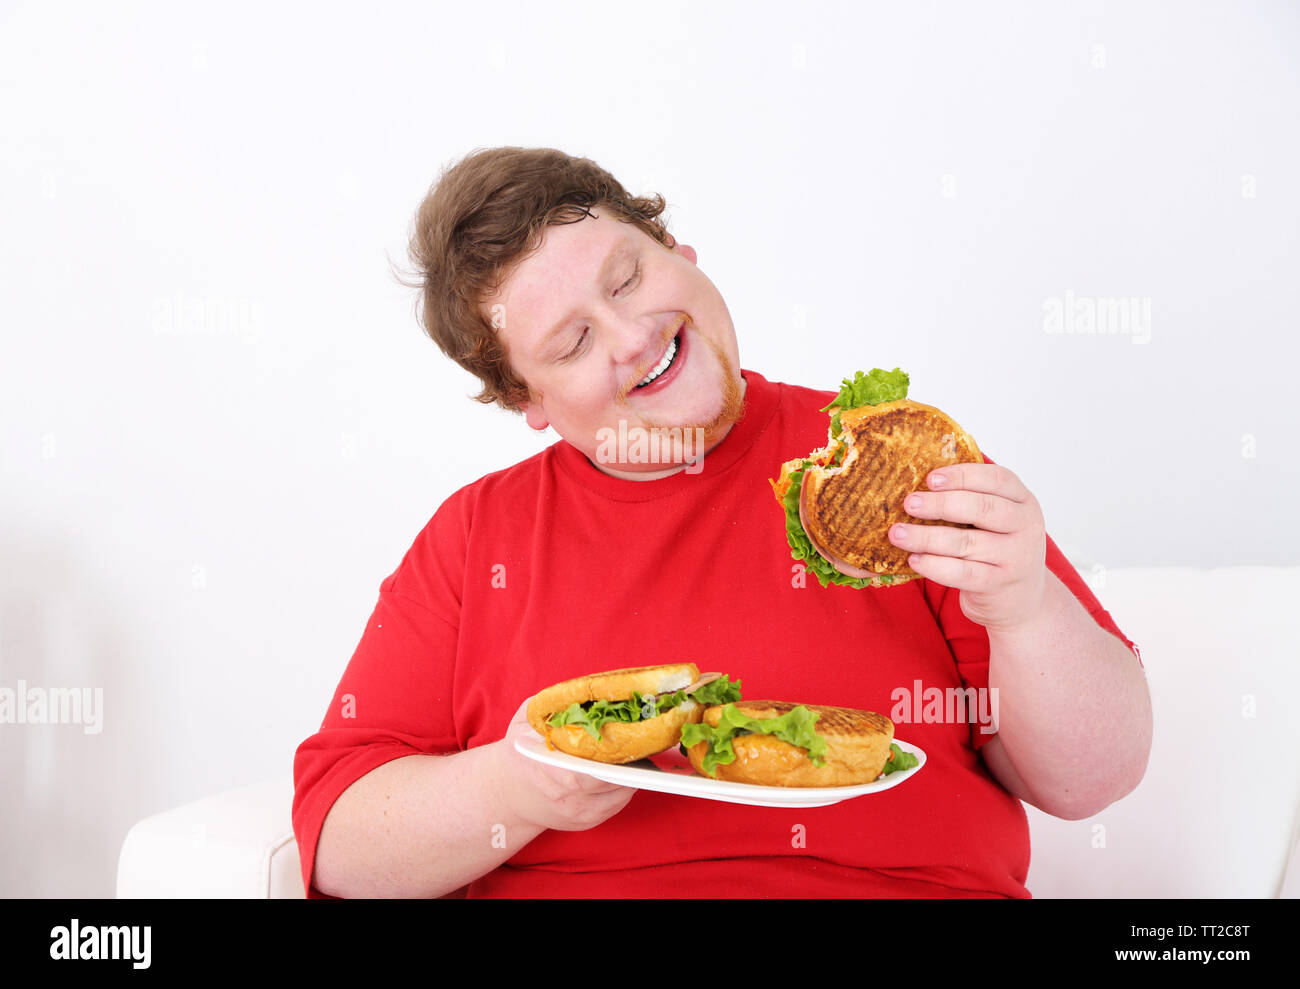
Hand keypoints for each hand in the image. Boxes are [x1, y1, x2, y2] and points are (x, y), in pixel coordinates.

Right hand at [495, 698, 636, 832]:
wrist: (506, 793)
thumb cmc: (520, 752)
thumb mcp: (525, 721)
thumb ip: (551, 704)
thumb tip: (583, 688)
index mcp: (548, 771)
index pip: (588, 771)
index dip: (613, 755)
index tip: (627, 733)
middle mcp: (565, 798)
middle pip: (612, 781)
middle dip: (631, 760)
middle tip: (643, 736)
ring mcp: (578, 814)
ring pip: (621, 793)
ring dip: (635, 772)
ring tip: (640, 749)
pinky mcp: (587, 822)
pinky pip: (618, 802)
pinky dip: (627, 784)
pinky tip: (628, 766)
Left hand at [888, 462, 1047, 632]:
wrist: (1020, 599)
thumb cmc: (996, 549)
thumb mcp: (996, 520)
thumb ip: (971, 499)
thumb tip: (919, 485)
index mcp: (1023, 501)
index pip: (998, 479)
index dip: (963, 476)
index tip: (930, 478)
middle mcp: (1026, 526)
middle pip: (982, 508)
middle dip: (940, 504)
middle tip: (909, 503)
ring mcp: (1016, 557)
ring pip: (966, 542)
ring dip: (927, 537)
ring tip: (898, 534)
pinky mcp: (999, 584)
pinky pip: (962, 572)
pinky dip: (934, 565)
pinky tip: (914, 559)